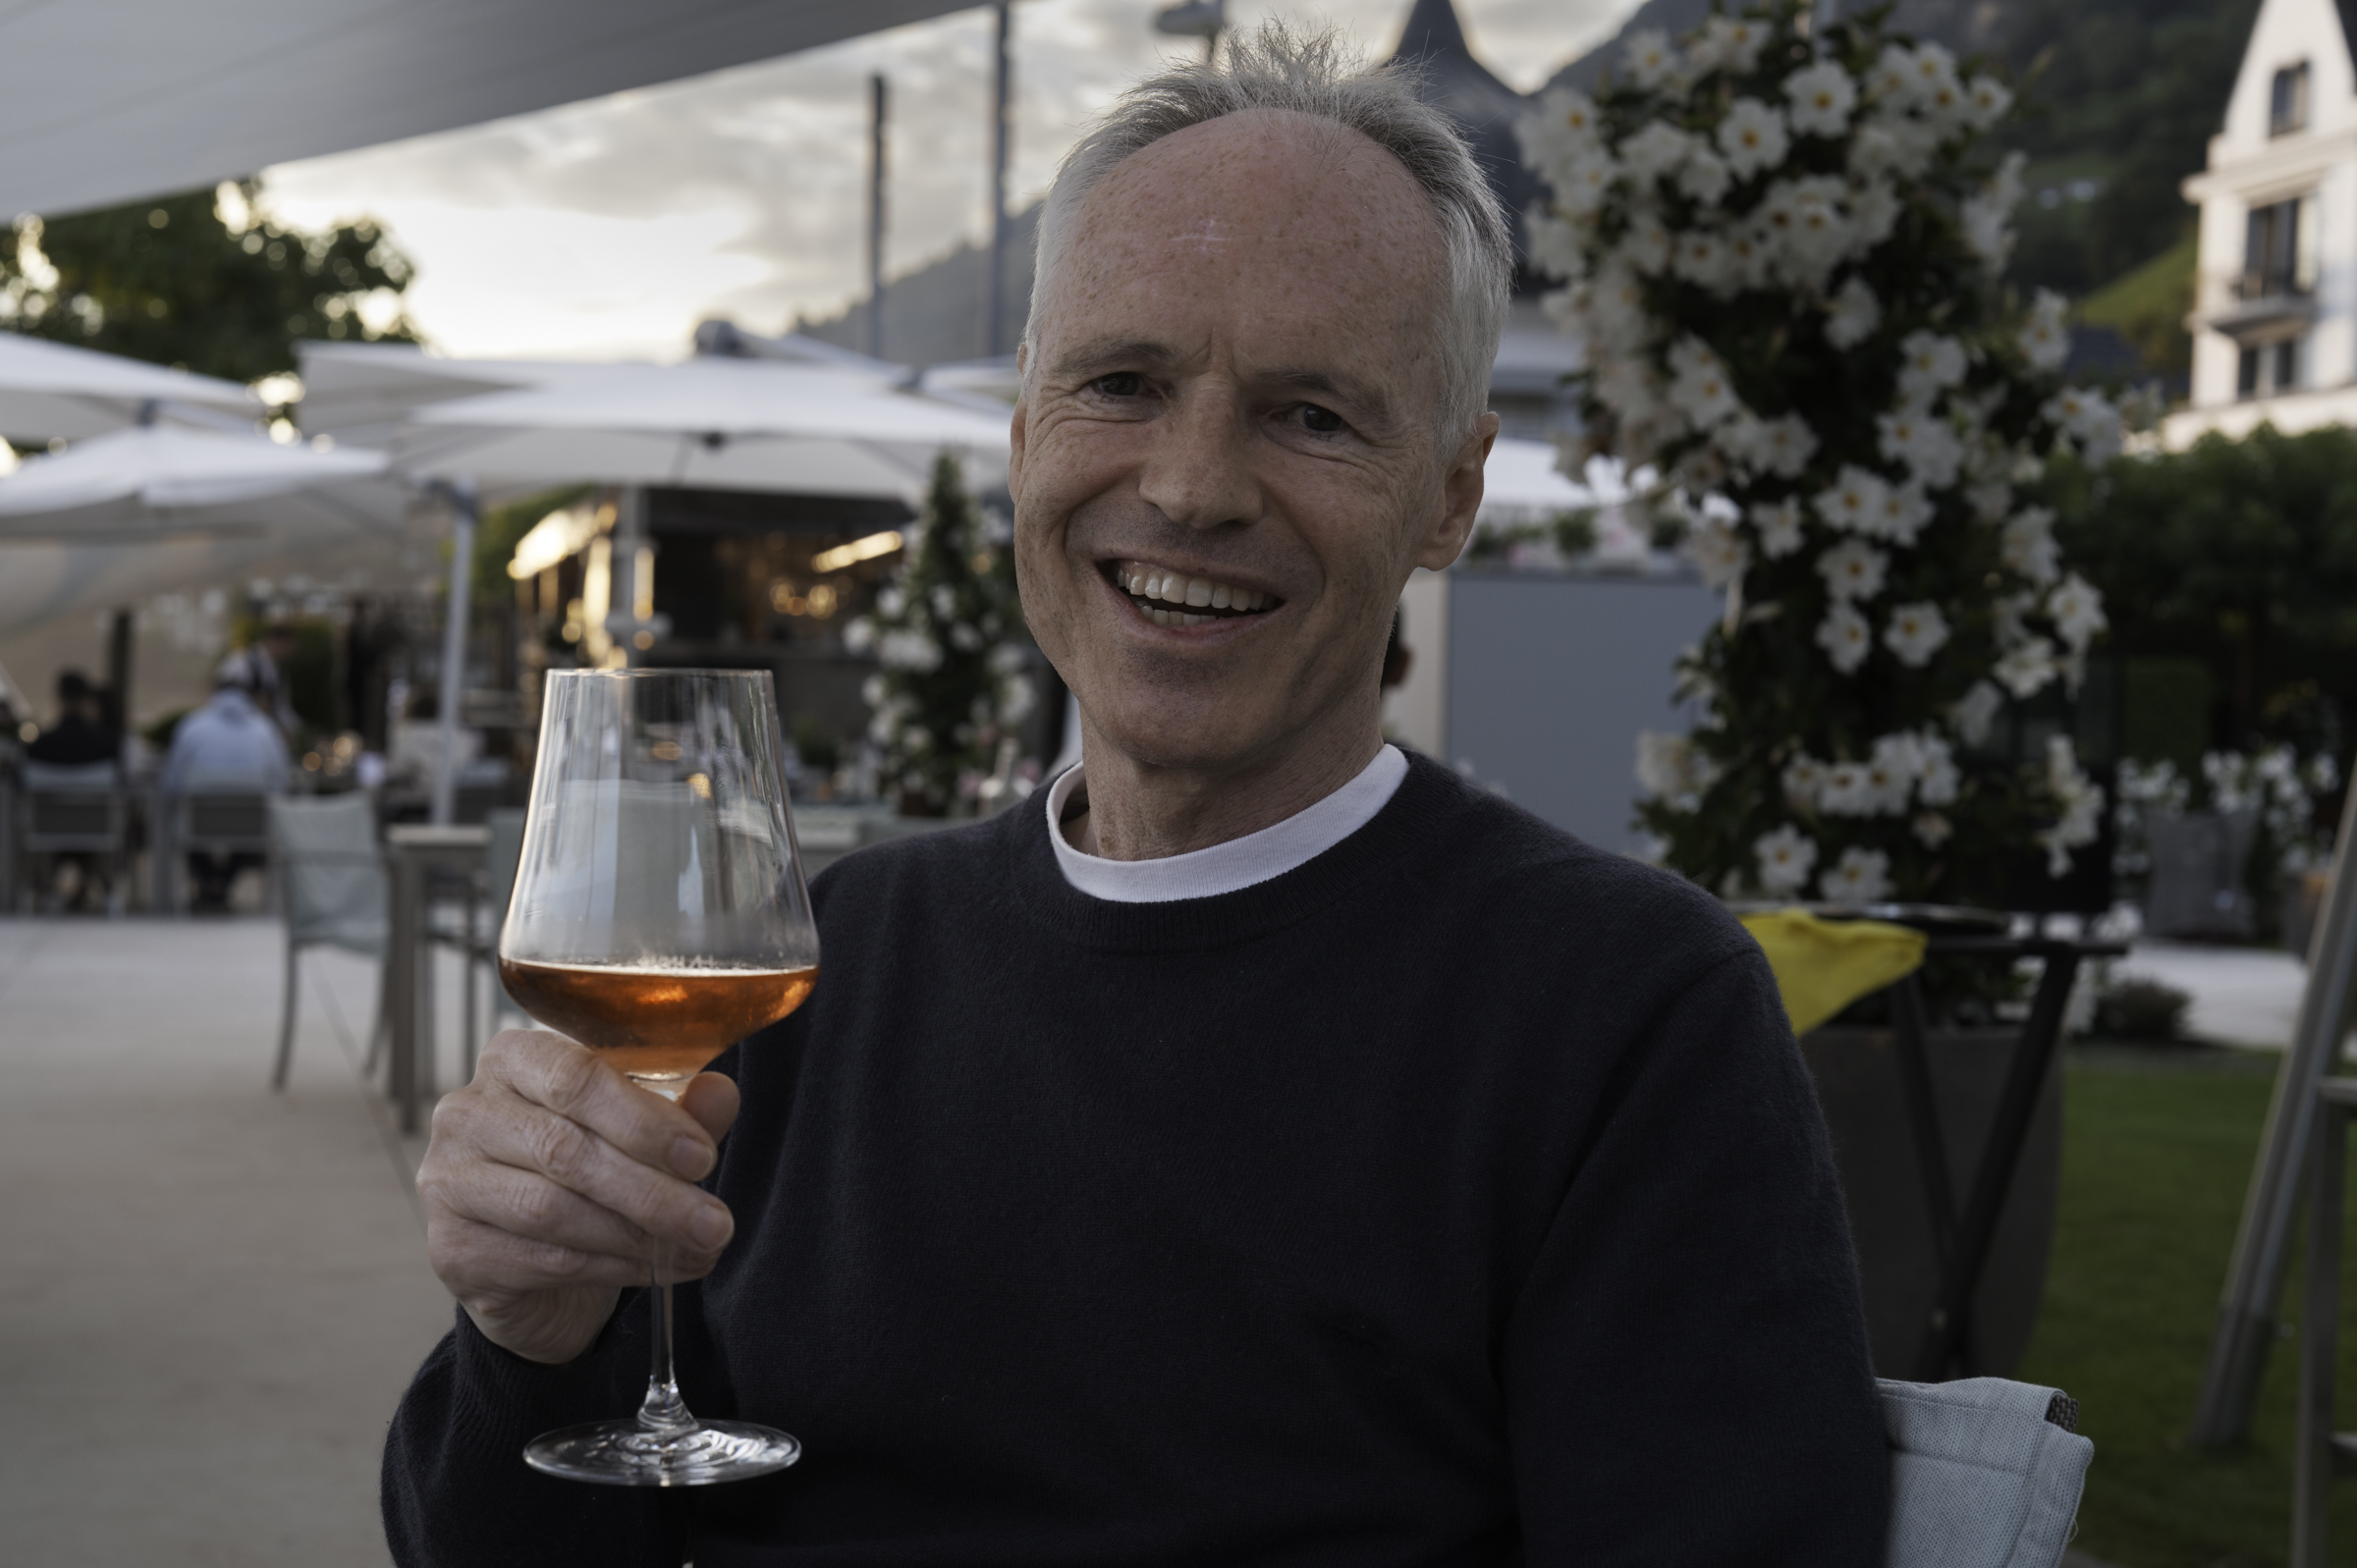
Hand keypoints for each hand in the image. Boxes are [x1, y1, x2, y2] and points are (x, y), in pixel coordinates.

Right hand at [416, 1029, 742, 1365]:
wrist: (533, 1264)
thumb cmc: (588, 1175)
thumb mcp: (643, 1134)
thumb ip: (680, 1111)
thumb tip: (720, 1092)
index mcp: (514, 1060)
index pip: (576, 1076)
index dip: (645, 1121)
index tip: (703, 1158)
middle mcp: (466, 1112)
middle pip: (566, 1149)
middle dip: (653, 1191)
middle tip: (714, 1223)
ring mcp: (447, 1181)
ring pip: (553, 1210)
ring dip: (636, 1235)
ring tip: (696, 1250)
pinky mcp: (450, 1248)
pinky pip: (541, 1259)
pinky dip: (610, 1268)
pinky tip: (653, 1270)